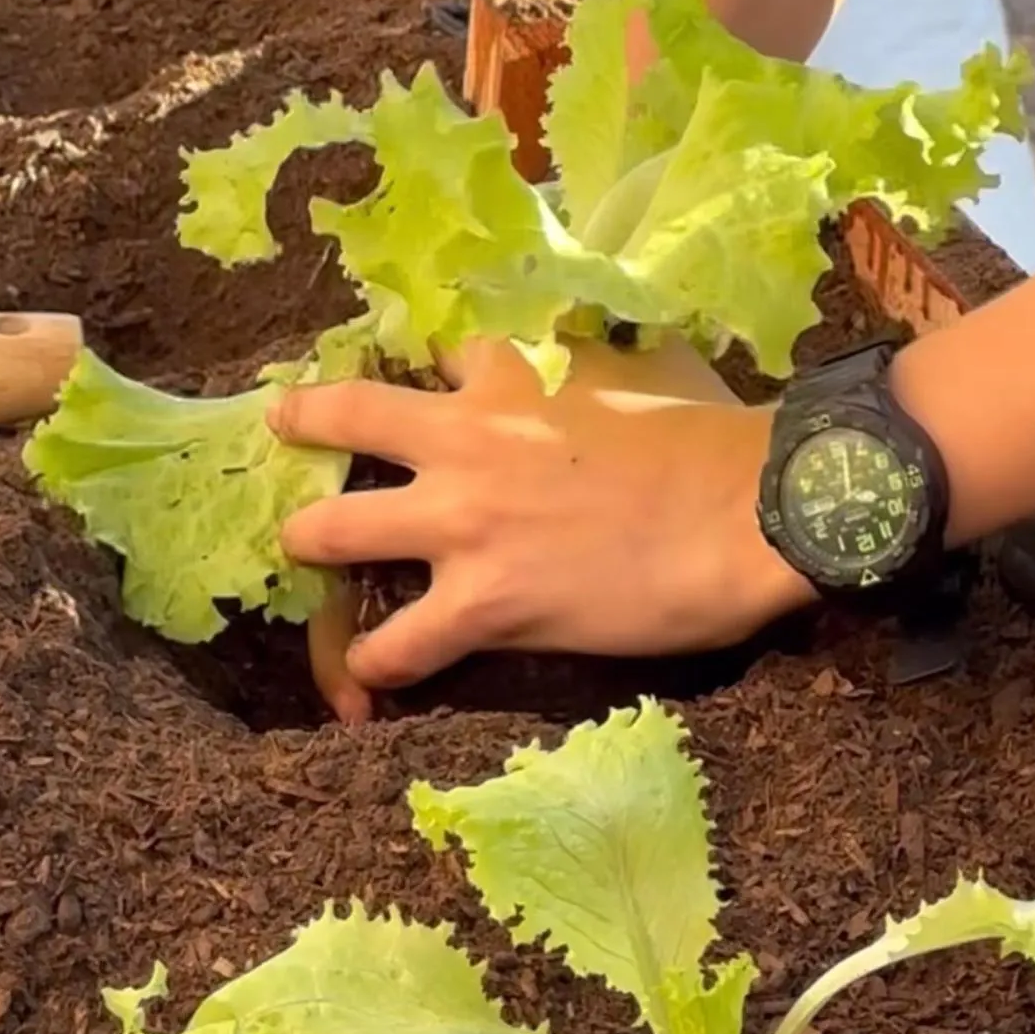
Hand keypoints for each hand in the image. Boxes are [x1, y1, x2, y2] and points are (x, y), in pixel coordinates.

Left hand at [270, 338, 813, 721]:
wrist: (748, 512)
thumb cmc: (708, 435)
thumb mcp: (636, 366)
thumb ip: (585, 361)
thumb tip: (590, 355)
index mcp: (507, 375)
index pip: (437, 353)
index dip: (418, 368)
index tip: (403, 375)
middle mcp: (463, 439)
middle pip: (345, 418)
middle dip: (306, 424)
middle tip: (286, 428)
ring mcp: (463, 523)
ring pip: (334, 531)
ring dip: (309, 544)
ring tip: (303, 555)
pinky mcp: (483, 603)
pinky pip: (396, 645)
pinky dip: (373, 666)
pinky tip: (365, 681)